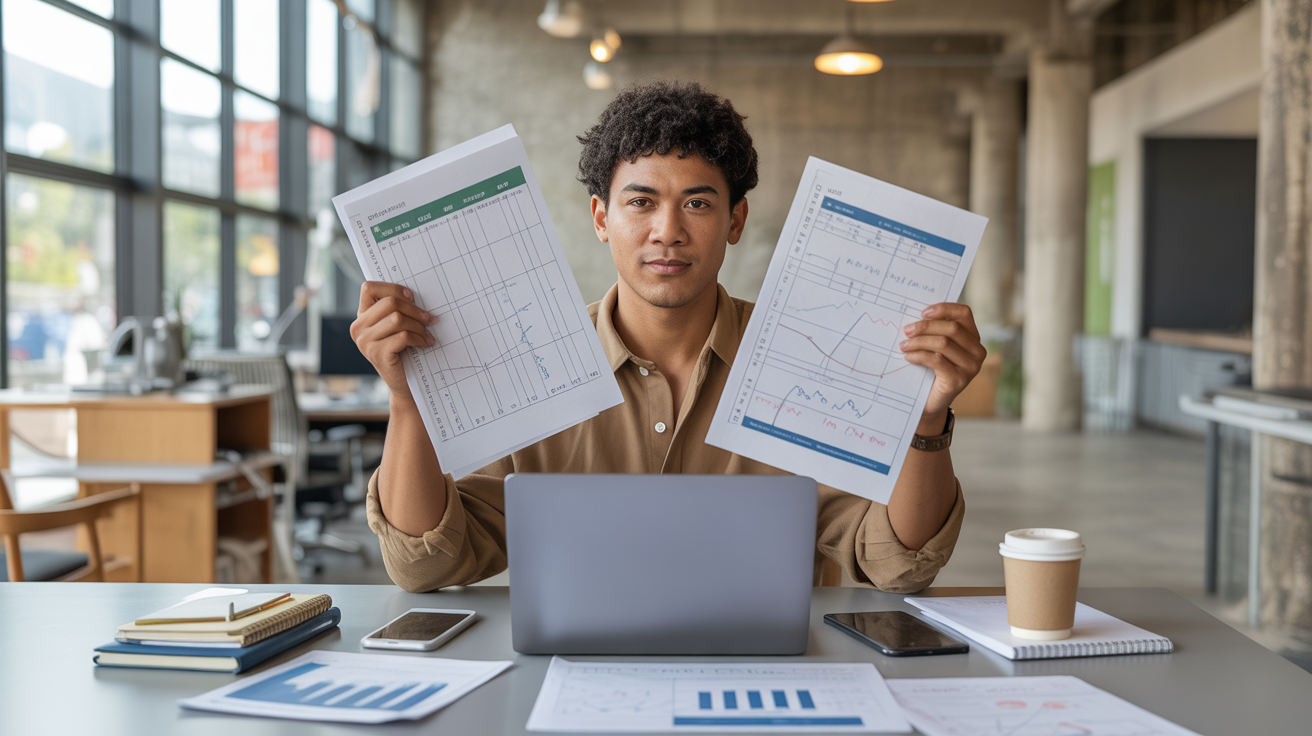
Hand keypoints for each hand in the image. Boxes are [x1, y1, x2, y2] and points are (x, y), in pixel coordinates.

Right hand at [351, 281, 436, 397]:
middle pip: (390, 303)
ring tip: (427, 334)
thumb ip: (398, 309)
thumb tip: (417, 294)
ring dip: (419, 326)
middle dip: (415, 310)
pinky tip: (426, 344)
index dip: (393, 289)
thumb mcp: (398, 326)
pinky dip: (419, 339)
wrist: (405, 383)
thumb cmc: (404, 351)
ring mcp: (365, 342)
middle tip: (429, 319)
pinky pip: (403, 336)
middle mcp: (358, 328)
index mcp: (362, 316)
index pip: (369, 288)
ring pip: (397, 318)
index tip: (412, 297)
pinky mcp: (377, 354)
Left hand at [899, 303, 985, 432]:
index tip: (922, 312)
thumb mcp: (936, 347)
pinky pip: (937, 360)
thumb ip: (934, 332)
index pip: (964, 313)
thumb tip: (915, 316)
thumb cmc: (931, 369)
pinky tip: (908, 357)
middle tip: (906, 330)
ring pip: (943, 343)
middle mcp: (977, 351)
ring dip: (919, 342)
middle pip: (952, 328)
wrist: (931, 401)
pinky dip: (919, 355)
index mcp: (973, 338)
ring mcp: (971, 367)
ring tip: (903, 345)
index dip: (944, 309)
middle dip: (925, 327)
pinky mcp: (960, 380)